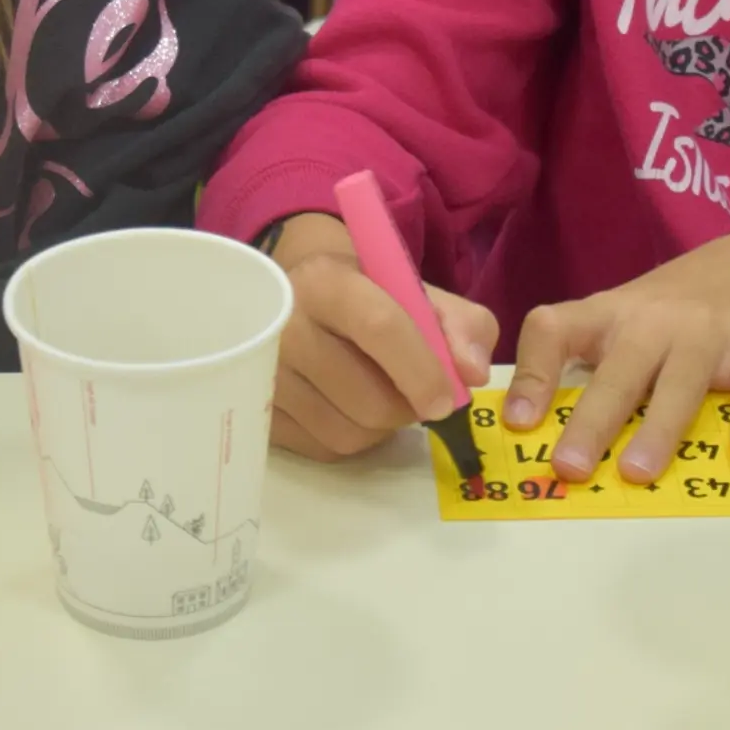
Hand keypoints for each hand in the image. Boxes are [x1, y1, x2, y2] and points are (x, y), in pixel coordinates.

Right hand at [266, 212, 498, 460]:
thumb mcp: (420, 292)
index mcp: (327, 281)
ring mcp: (262, 371)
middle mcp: (283, 323)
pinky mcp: (257, 408)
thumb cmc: (369, 295)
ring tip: (382, 397)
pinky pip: (322, 448)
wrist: (304, 296)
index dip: (421, 370)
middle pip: (366, 397)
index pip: (380, 327)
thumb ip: (463, 325)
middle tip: (416, 395)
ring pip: (346, 432)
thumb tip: (472, 374)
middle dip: (407, 408)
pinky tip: (351, 409)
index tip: (445, 400)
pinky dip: (351, 439)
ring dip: (382, 428)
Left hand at [505, 230, 729, 479]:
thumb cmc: (669, 313)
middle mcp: (651, 321)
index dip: (532, 374)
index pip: (553, 329)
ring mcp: (705, 331)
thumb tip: (533, 431)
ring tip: (638, 473)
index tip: (519, 421)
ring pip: (678, 383)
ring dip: (658, 428)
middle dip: (592, 421)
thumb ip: (581, 363)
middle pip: (619, 371)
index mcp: (605, 315)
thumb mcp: (617, 321)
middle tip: (571, 466)